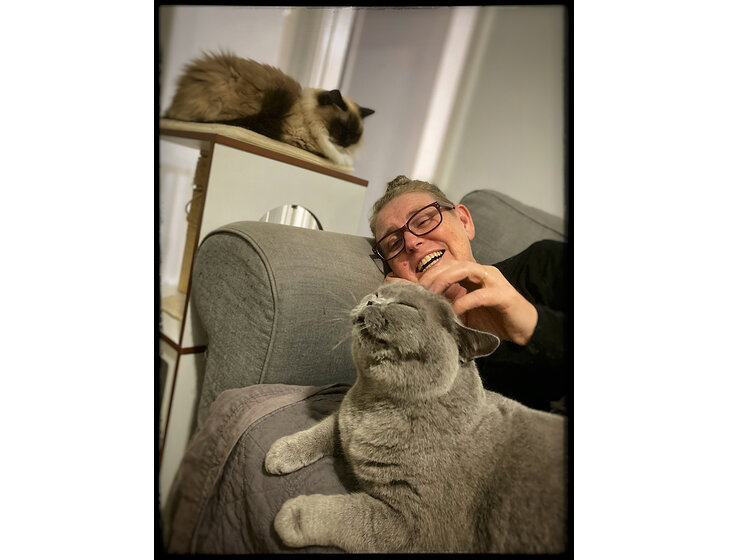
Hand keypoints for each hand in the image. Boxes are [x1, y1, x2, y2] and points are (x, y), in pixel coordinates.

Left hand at [418, 260, 537, 344]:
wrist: (524, 330)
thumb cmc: (495, 321)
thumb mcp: (466, 314)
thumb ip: (449, 308)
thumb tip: (425, 310)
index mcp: (473, 275)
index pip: (448, 266)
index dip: (430, 274)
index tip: (414, 288)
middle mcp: (483, 273)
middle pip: (454, 264)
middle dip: (434, 275)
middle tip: (419, 291)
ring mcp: (494, 281)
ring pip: (467, 269)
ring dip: (446, 280)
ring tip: (432, 295)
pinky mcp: (504, 296)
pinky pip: (481, 294)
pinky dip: (465, 301)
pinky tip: (454, 310)